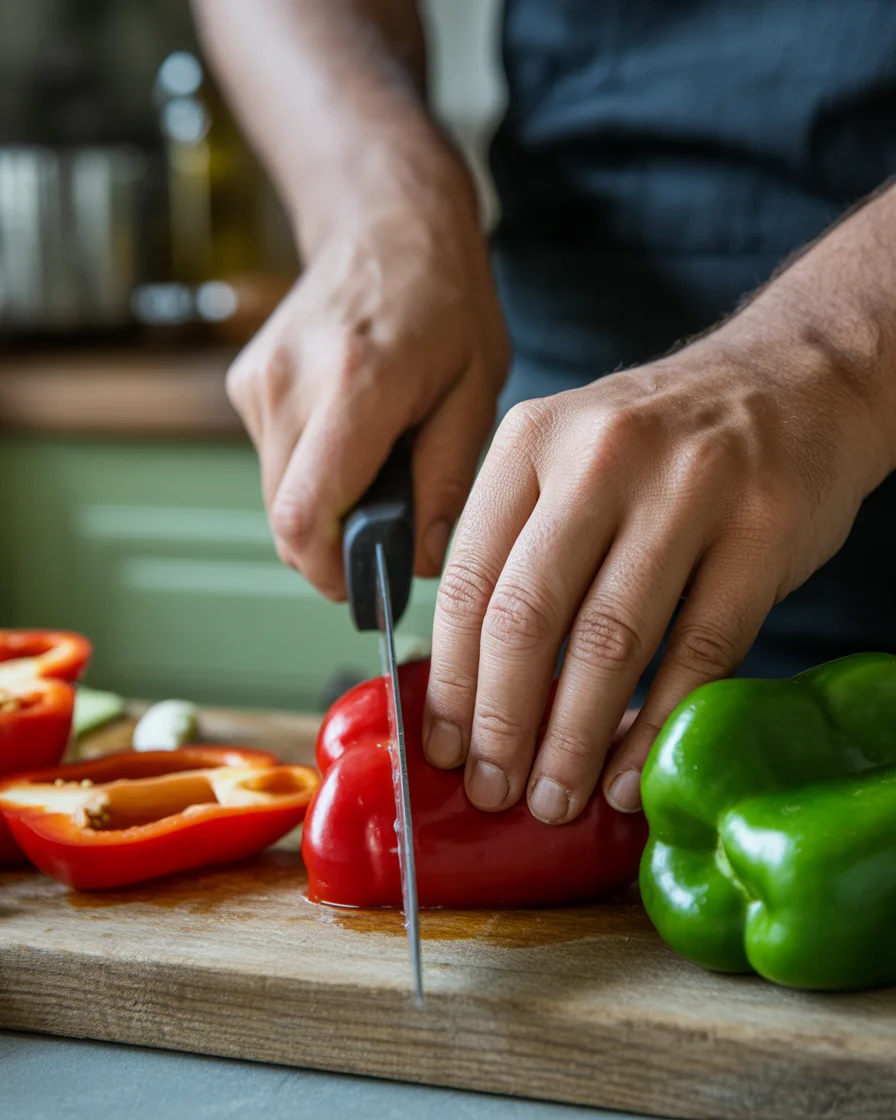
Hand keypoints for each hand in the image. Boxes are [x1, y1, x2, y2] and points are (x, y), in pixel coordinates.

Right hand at [226, 172, 508, 597]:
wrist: (387, 223)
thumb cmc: (445, 302)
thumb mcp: (476, 392)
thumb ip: (446, 482)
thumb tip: (416, 562)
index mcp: (356, 384)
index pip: (306, 516)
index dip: (329, 572)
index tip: (364, 586)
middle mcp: (291, 383)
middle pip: (285, 518)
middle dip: (332, 547)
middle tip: (386, 530)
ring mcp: (260, 380)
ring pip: (276, 495)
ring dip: (324, 508)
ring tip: (376, 469)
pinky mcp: (247, 382)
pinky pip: (273, 461)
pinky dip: (310, 472)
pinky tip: (350, 437)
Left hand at [422, 326, 889, 818]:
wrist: (793, 379)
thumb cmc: (662, 440)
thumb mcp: (568, 453)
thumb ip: (516, 542)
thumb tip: (470, 680)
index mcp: (532, 439)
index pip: (467, 579)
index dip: (451, 679)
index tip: (444, 747)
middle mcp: (601, 455)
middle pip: (528, 616)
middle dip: (502, 723)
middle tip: (491, 790)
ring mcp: (689, 489)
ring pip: (611, 643)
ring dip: (575, 741)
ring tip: (554, 799)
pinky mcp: (762, 529)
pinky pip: (699, 652)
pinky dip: (657, 726)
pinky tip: (630, 773)